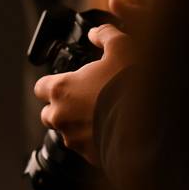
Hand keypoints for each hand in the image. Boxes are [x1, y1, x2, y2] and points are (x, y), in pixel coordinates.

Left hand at [33, 0, 139, 163]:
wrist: (148, 123)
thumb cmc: (129, 83)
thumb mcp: (121, 47)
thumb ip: (104, 36)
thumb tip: (96, 33)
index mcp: (62, 89)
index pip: (40, 87)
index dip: (53, 83)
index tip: (68, 81)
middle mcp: (61, 117)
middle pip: (49, 113)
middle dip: (63, 107)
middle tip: (85, 99)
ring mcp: (74, 139)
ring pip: (67, 133)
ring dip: (78, 125)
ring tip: (102, 115)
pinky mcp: (89, 156)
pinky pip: (86, 148)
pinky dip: (95, 141)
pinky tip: (113, 129)